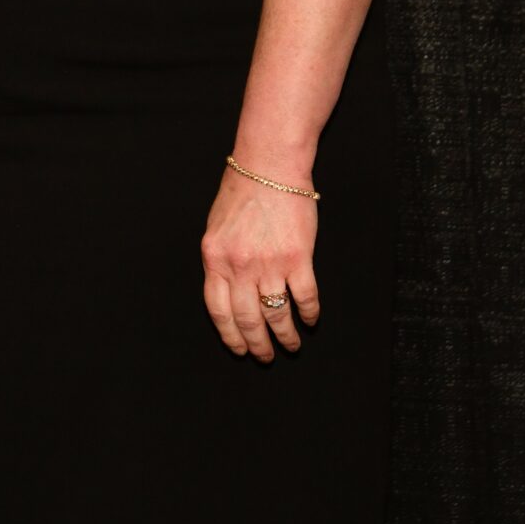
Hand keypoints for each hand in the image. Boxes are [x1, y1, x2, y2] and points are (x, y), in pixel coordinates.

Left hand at [199, 168, 320, 361]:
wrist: (269, 167)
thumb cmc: (241, 194)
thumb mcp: (215, 229)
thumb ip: (219, 261)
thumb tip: (225, 291)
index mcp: (214, 259)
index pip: (218, 310)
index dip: (230, 335)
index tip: (239, 349)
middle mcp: (239, 266)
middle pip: (248, 319)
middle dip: (257, 344)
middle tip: (266, 356)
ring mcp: (269, 264)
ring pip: (277, 315)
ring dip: (286, 336)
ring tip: (291, 345)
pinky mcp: (298, 258)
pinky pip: (304, 297)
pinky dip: (309, 313)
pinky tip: (310, 320)